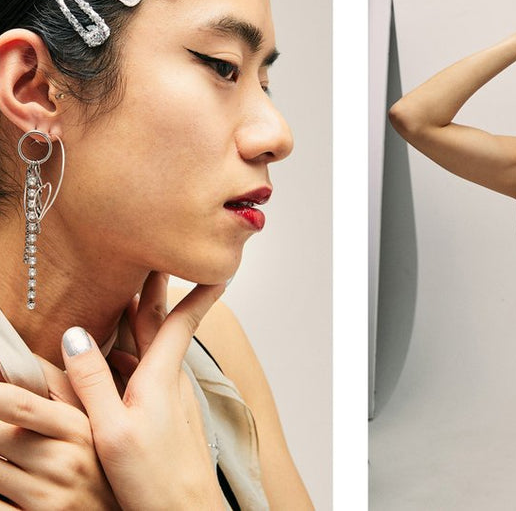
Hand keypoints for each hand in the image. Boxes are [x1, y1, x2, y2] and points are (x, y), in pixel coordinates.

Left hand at [0, 378, 118, 509]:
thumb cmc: (106, 465)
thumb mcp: (96, 422)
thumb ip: (66, 386)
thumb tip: (46, 349)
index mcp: (79, 429)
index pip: (19, 404)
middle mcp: (63, 463)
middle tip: (7, 429)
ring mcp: (46, 499)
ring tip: (10, 453)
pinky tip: (9, 481)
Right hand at [62, 273, 226, 510]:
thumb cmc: (153, 478)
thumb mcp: (111, 430)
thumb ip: (93, 382)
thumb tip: (76, 337)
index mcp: (159, 376)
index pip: (181, 320)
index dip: (199, 291)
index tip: (215, 265)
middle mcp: (169, 379)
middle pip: (162, 325)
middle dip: (159, 291)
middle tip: (155, 259)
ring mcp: (169, 396)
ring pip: (153, 346)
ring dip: (144, 318)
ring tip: (129, 293)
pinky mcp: (164, 413)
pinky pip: (147, 370)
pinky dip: (133, 351)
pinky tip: (117, 355)